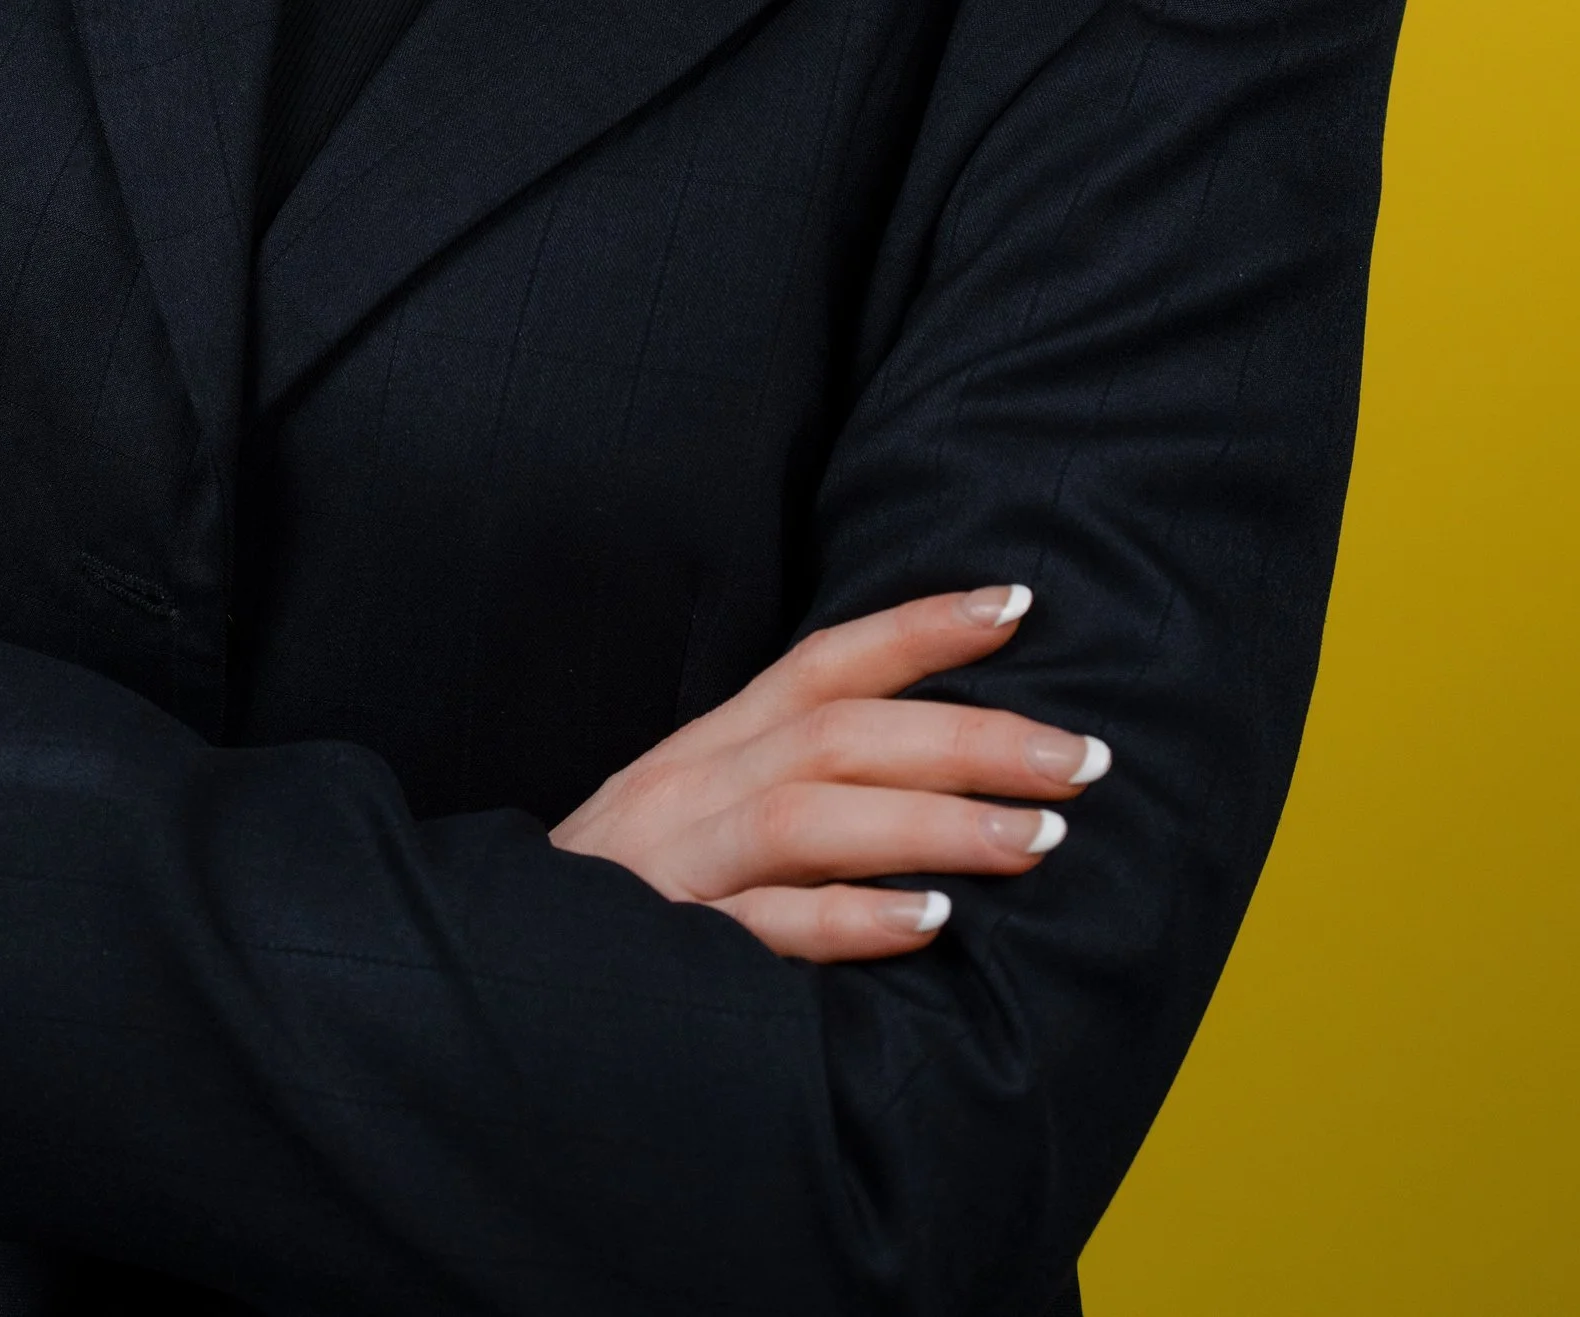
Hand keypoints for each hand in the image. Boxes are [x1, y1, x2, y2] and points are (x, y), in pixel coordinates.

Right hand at [550, 586, 1108, 961]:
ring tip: (1039, 836)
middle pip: (837, 733)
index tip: (1019, 605)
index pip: (822, 663)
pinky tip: (931, 923)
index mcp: (707, 747)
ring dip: (931, 819)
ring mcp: (673, 867)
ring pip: (807, 814)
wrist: (494, 975)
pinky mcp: (662, 953)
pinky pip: (761, 928)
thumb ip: (792, 787)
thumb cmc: (624, 901)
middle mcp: (689, 787)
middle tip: (1085, 757)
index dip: (919, 628)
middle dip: (968, 736)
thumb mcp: (695, 815)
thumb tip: (935, 770)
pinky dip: (847, 918)